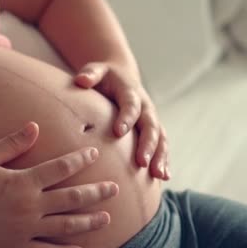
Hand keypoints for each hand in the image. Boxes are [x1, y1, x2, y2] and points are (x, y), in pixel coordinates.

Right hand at [0, 122, 118, 247]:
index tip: (95, 153)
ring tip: (107, 219)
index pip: (62, 168)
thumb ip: (12, 142)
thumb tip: (36, 126)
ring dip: (89, 222)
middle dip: (97, 193)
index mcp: (24, 182)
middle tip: (115, 189)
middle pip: (73, 199)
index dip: (81, 159)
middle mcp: (31, 206)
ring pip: (66, 226)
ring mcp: (25, 229)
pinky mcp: (17, 247)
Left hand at [74, 62, 169, 179]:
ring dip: (160, 156)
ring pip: (161, 138)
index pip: (131, 105)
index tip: (118, 132)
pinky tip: (164, 177)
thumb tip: (81, 80)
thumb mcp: (97, 70)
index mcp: (131, 93)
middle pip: (150, 125)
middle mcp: (145, 107)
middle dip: (148, 144)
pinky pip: (162, 146)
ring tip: (157, 175)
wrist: (122, 75)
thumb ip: (90, 74)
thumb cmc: (105, 77)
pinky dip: (165, 160)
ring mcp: (152, 119)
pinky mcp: (154, 130)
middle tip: (141, 162)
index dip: (126, 117)